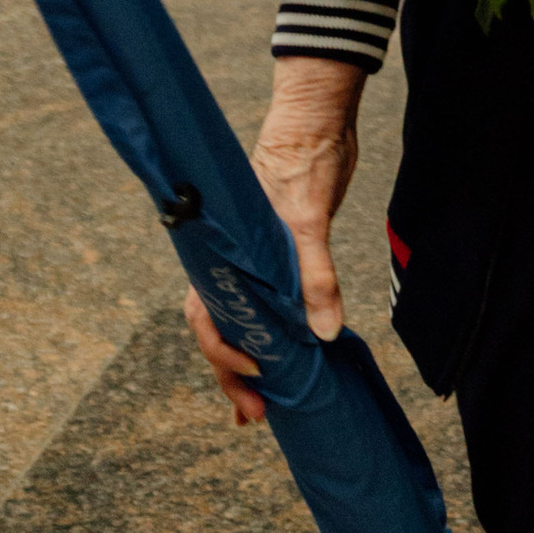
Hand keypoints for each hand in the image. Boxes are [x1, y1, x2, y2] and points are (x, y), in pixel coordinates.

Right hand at [185, 55, 365, 425]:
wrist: (317, 117)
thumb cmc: (303, 159)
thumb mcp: (309, 218)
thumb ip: (314, 273)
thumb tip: (324, 334)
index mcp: (224, 255)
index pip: (209, 316)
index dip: (225, 353)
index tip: (257, 373)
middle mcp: (231, 261)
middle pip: (219, 329)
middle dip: (231, 374)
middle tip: (253, 415)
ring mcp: (252, 260)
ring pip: (238, 320)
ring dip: (246, 362)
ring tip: (259, 407)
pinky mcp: (277, 255)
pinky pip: (265, 304)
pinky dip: (270, 335)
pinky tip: (282, 359)